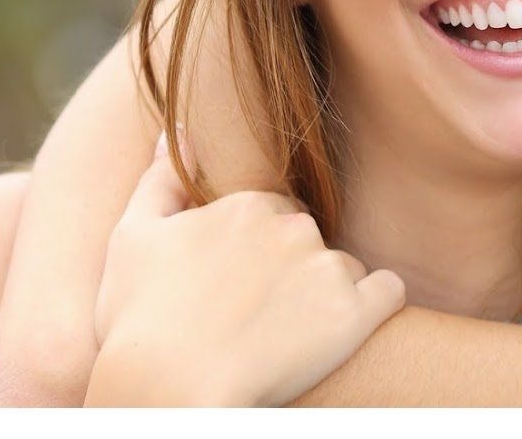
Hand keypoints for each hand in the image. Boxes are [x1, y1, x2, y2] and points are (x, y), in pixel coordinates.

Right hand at [87, 134, 404, 405]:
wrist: (168, 390)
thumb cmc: (139, 321)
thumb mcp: (132, 239)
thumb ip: (160, 181)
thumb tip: (177, 132)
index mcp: (249, 205)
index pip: (273, 215)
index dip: (256, 251)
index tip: (235, 285)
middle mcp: (296, 227)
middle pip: (309, 240)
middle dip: (292, 268)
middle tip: (258, 313)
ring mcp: (328, 268)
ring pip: (345, 269)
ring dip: (327, 292)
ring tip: (289, 333)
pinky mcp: (356, 313)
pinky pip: (388, 291)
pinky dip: (375, 305)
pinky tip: (346, 328)